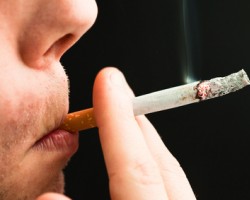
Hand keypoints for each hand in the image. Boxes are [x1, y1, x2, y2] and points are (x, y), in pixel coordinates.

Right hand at [37, 67, 195, 199]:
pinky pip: (175, 188)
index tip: (108, 81)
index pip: (136, 168)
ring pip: (174, 173)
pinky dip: (157, 169)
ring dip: (148, 143)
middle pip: (162, 163)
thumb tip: (49, 196)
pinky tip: (145, 165)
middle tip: (116, 92)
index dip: (119, 122)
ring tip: (129, 121)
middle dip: (136, 123)